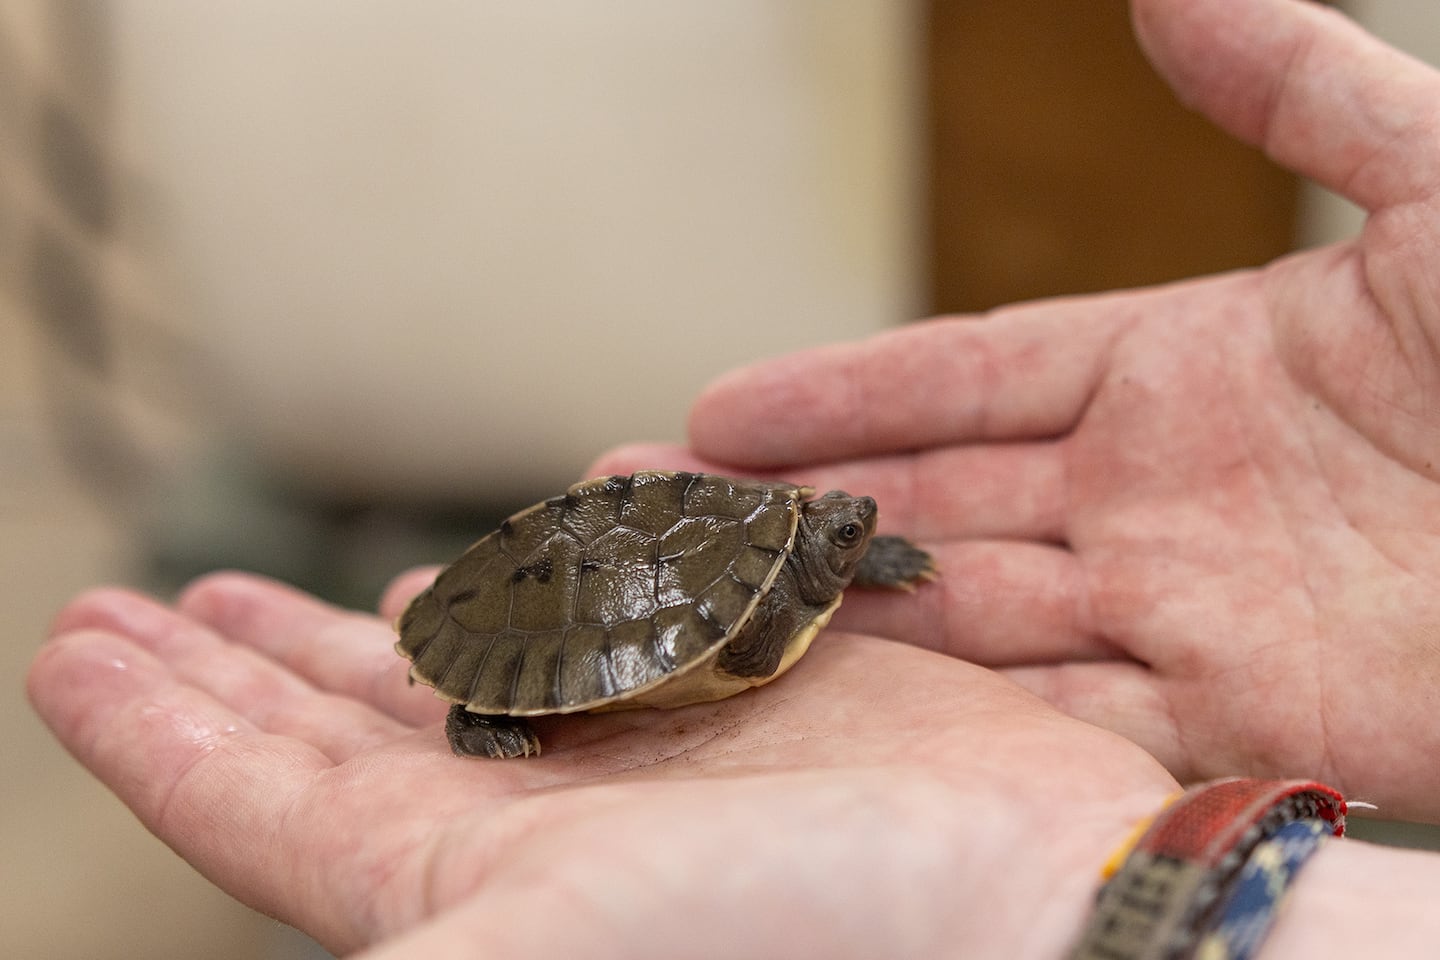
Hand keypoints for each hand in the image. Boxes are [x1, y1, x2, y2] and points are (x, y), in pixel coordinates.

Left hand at [27, 572, 1175, 958]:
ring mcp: (649, 748)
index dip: (155, 731)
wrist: (1031, 913)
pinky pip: (622, 605)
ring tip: (321, 585)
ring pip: (484, 666)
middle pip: (349, 732)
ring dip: (394, 621)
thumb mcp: (536, 958)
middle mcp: (546, 819)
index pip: (259, 802)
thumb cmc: (797, 940)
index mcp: (463, 888)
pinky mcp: (748, 683)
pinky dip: (560, 564)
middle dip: (242, 668)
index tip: (64, 645)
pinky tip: (518, 534)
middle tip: (143, 607)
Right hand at [595, 0, 1439, 821]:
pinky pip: (1067, 720)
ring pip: (971, 618)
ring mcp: (1187, 610)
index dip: (837, 397)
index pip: (967, 382)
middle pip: (932, 506)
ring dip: (840, 620)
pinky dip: (967, 722)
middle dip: (785, 514)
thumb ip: (1296, 88)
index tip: (715, 411)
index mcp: (1185, 366)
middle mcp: (1157, 495)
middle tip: (648, 514)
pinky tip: (854, 715)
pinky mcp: (1242, 715)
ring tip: (709, 614)